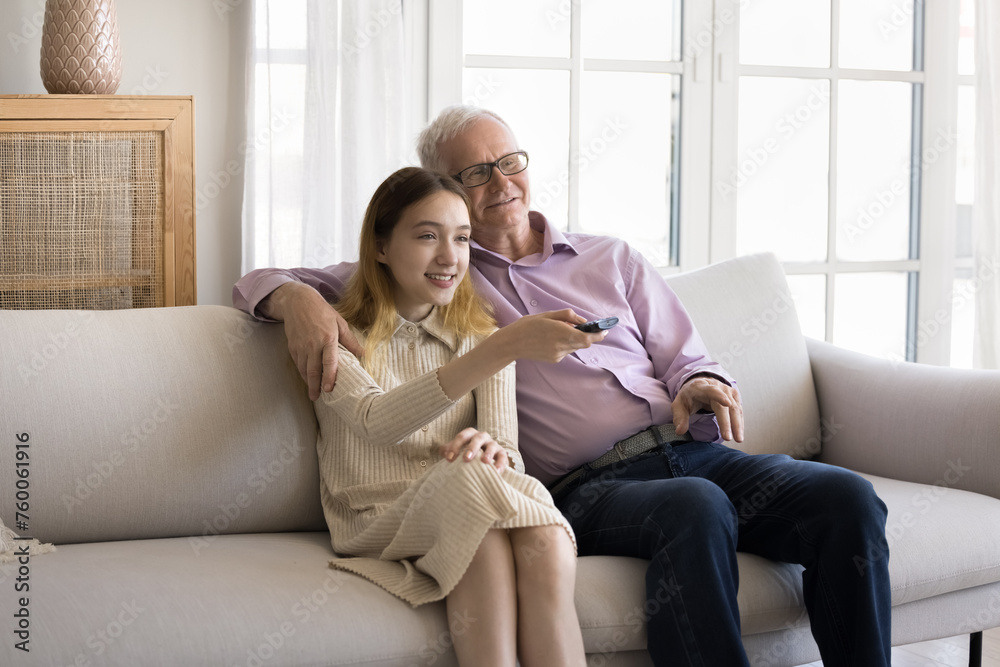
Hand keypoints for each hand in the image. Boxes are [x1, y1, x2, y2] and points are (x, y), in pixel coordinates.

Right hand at [266, 283, 362, 399]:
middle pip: (314, 370)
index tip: (329, 389)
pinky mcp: (292, 346)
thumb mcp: (339, 322)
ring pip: (304, 369)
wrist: (298, 302)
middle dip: (315, 386)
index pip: (329, 362)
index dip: (329, 377)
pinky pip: (298, 363)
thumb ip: (350, 340)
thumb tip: (363, 354)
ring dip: (308, 382)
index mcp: (327, 338)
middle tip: (317, 398)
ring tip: (313, 393)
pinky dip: (302, 373)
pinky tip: (307, 378)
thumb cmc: (322, 311)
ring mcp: (301, 346)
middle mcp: (313, 344)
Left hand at [439, 427, 509, 471]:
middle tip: (466, 459)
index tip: (449, 459)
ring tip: (484, 462)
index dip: (455, 446)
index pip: (462, 436)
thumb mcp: (456, 451)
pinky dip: (501, 463)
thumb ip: (447, 451)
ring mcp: (493, 445)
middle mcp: (482, 437)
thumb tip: (443, 452)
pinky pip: (503, 457)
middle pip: (478, 438)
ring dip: (488, 453)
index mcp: (470, 435)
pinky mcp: (502, 454)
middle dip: (472, 448)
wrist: (483, 462)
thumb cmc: (466, 455)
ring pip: (492, 446)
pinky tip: (496, 471)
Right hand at [495, 309, 605, 363]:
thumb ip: (567, 316)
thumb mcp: (547, 315)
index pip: (588, 338)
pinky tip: (553, 339)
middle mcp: (561, 345)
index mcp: (560, 332)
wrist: (512, 343)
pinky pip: (567, 351)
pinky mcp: (555, 360)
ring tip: (561, 331)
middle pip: (584, 343)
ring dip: (575, 339)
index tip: (605, 330)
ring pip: (575, 346)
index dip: (599, 335)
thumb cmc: (528, 326)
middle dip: (589, 336)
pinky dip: (566, 344)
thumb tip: (583, 321)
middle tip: (589, 328)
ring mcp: (558, 354)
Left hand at [672, 375, 743, 442]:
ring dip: (737, 424)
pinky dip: (739, 422)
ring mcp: (728, 391)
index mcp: (701, 387)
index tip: (727, 403)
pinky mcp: (734, 396)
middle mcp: (717, 387)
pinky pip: (738, 410)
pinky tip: (739, 433)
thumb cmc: (689, 397)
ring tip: (738, 439)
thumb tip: (680, 431)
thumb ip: (679, 418)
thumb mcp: (679, 405)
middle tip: (727, 438)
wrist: (699, 385)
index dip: (719, 396)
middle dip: (727, 422)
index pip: (711, 390)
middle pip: (724, 405)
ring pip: (735, 408)